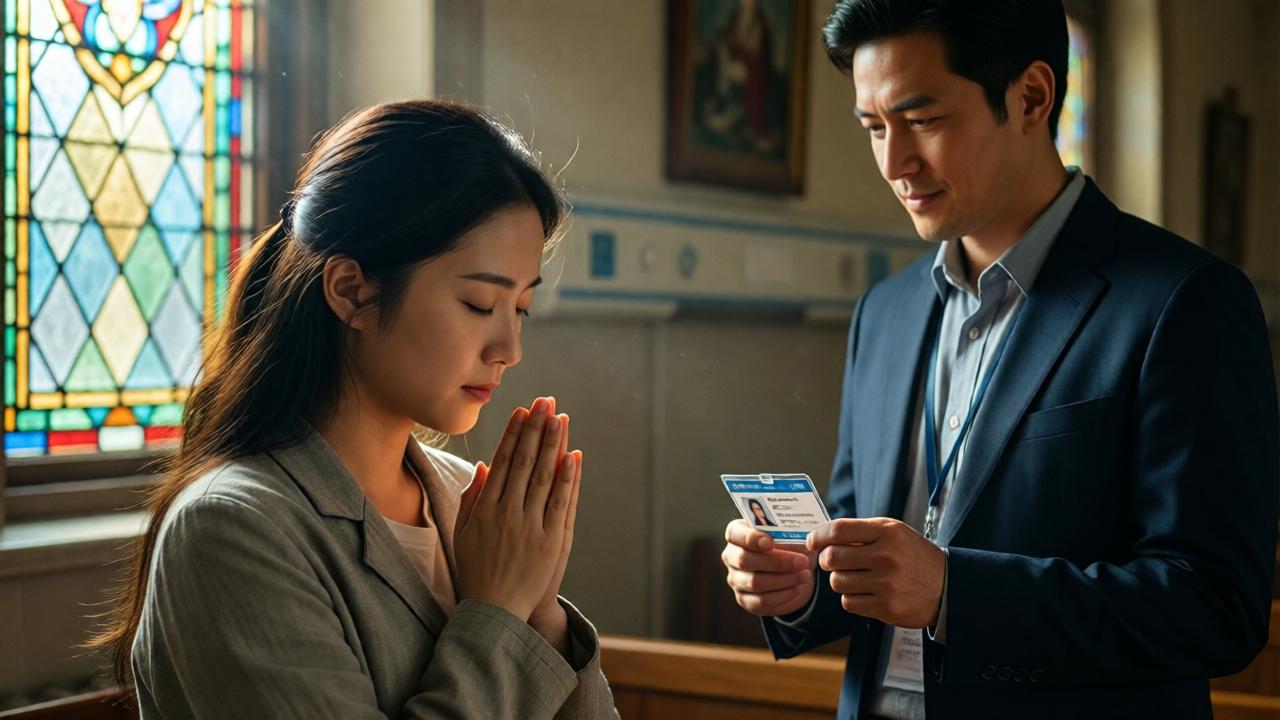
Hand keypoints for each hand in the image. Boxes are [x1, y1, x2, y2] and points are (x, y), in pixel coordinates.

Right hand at [454, 397, 579, 622]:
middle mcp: (507, 512)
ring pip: (543, 477)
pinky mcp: (550, 541)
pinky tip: (573, 455)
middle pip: (524, 462)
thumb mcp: (462, 533)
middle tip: (545, 401)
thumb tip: (483, 467)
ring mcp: (530, 526)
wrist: (494, 611)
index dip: (514, 434)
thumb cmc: (476, 570)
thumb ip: (471, 499)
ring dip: (553, 444)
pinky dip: (567, 478)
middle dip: (535, 428)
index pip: (502, 462)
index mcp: (485, 508)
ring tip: (560, 417)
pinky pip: (560, 503)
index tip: (522, 411)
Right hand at [722, 519, 815, 616]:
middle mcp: (731, 556)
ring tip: (805, 575)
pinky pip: (761, 601)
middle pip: (744, 560)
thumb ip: (790, 533)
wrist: (794, 570)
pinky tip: (797, 588)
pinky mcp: (745, 600)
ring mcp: (736, 579)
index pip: (734, 533)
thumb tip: (804, 539)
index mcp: (737, 533)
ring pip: (754, 582)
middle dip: (776, 562)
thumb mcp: (791, 533)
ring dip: (784, 579)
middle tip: (802, 561)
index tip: (770, 543)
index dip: (750, 538)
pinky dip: (783, 595)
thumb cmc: (789, 544)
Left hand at [807, 518, 944, 628]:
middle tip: (832, 561)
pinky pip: (849, 602)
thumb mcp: (894, 532)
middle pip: (832, 557)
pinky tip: (865, 592)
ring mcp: (886, 584)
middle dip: (826, 560)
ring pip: (837, 582)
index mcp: (887, 532)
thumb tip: (822, 537)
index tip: (812, 542)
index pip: (839, 530)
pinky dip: (851, 598)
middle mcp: (886, 556)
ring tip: (854, 577)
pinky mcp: (887, 607)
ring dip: (839, 580)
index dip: (819, 536)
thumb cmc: (912, 556)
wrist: (948, 587)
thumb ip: (861, 532)